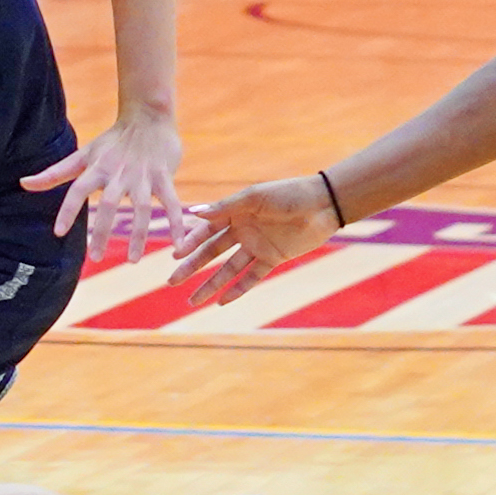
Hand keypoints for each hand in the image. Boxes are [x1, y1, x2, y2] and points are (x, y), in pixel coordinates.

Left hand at [21, 110, 183, 259]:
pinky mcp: (164, 176)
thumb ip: (54, 173)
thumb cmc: (112, 140)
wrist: (148, 116)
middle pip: (110, 205)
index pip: (77, 190)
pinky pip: (171, 203)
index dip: (68, 210)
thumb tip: (23, 183)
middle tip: (94, 257)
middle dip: (102, 231)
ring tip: (133, 261)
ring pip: (142, 209)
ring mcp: (143, 176)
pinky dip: (177, 224)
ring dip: (139, 236)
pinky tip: (179, 245)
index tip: (58, 233)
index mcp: (97, 168)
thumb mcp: (83, 156)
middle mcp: (119, 173)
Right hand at [167, 175, 338, 304]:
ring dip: (211, 285)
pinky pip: (252, 277)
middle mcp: (242, 231)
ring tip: (193, 301)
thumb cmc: (289, 193)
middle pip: (211, 253)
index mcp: (235, 212)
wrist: (323, 204)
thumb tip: (193, 214)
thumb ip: (225, 207)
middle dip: (191, 267)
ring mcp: (257, 246)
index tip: (175, 255)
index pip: (206, 231)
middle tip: (171, 281)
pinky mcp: (273, 258)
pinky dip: (238, 289)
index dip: (190, 243)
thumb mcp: (254, 197)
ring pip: (227, 270)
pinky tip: (222, 301)